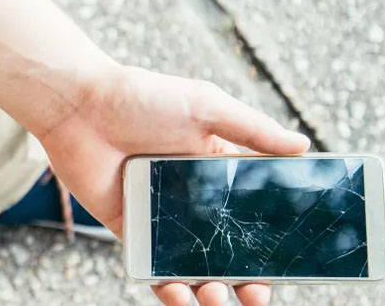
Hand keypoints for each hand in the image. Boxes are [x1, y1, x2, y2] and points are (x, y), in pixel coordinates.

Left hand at [36, 64, 310, 305]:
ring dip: (211, 289)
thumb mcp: (207, 106)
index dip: (275, 241)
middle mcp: (193, 197)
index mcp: (218, 169)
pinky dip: (167, 288)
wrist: (80, 106)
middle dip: (247, 278)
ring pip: (193, 265)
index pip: (256, 213)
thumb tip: (305, 146)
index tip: (294, 263)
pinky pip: (152, 266)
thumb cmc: (144, 98)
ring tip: (216, 295)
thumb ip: (254, 130)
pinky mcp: (128, 228)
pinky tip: (178, 293)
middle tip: (256, 292)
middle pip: (229, 249)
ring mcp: (160, 216)